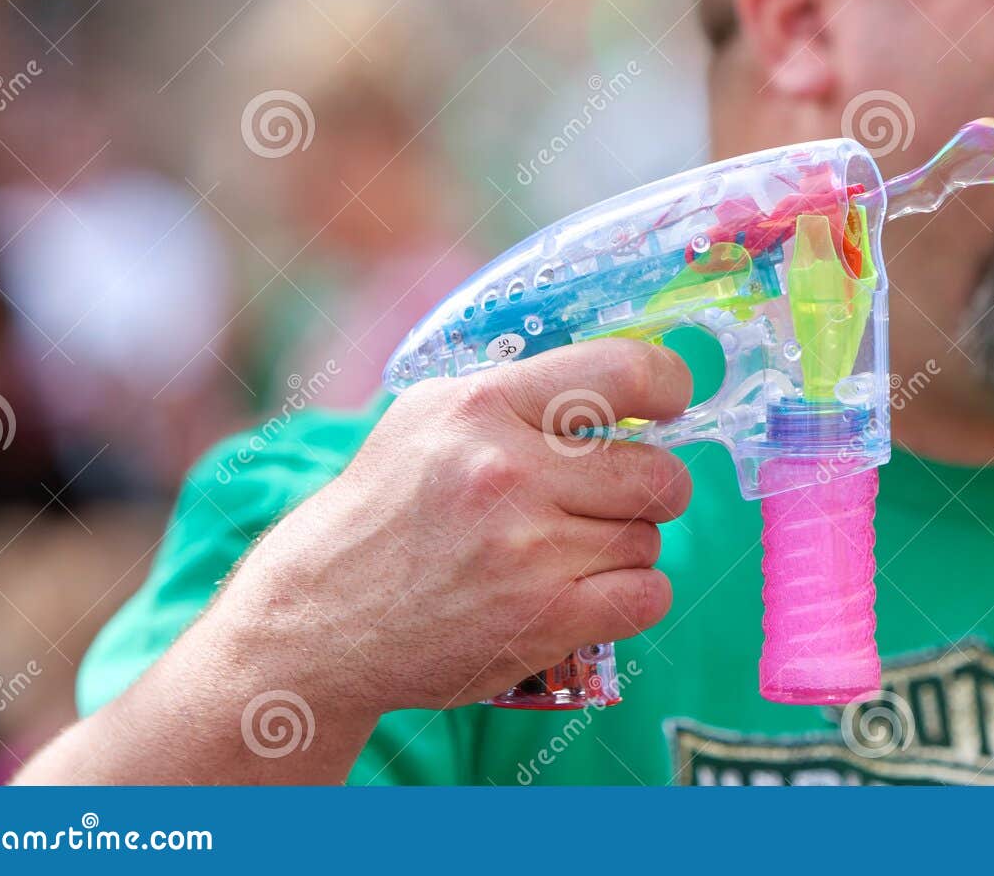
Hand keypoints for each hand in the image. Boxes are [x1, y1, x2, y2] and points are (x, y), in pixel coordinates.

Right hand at [214, 338, 693, 718]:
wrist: (320, 618)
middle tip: (616, 496)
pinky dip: (631, 596)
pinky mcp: (543, 619)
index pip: (623, 372)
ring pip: (649, 538)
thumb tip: (628, 377)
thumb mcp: (429, 415)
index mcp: (483, 406)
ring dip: (626, 545)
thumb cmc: (386, 507)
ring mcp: (528, 550)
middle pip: (658, 471)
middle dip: (652, 485)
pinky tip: (588, 589)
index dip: (669, 383)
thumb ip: (520, 391)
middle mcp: (507, 472)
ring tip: (570, 550)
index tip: (673, 399)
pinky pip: (648, 596)